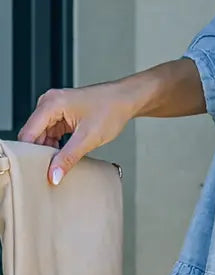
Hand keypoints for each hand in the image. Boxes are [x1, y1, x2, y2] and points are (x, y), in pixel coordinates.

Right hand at [17, 83, 134, 184]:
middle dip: (39, 154)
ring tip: (57, 165)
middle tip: (48, 172)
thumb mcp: (89, 138)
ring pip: (41, 136)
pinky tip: (62, 157)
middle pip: (33, 136)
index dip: (29, 155)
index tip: (35, 172)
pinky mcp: (61, 114)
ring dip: (48, 151)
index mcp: (51, 104)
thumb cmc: (112, 109)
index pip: (28, 135)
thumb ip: (68, 158)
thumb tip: (53, 175)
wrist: (127, 99)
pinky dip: (55, 146)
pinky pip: (50, 133)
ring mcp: (54, 108)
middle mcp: (48, 103)